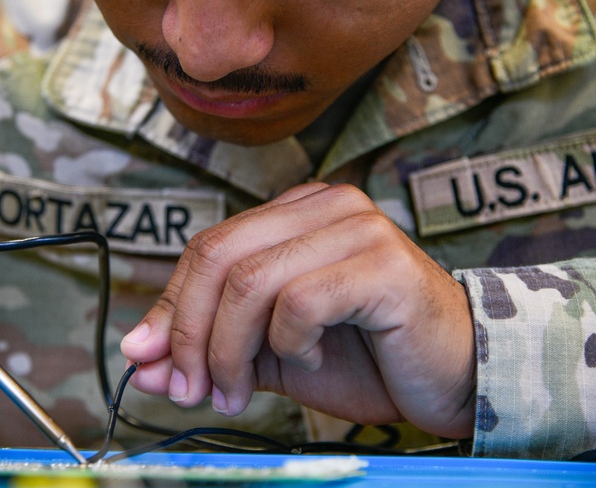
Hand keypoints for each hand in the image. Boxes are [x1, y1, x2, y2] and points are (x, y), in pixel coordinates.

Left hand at [121, 182, 475, 438]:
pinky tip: (311, 357)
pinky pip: (300, 301)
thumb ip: (211, 349)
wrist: (455, 378)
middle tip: (188, 389)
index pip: (207, 247)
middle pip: (218, 256)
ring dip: (228, 349)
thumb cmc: (367, 357)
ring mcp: (355, 227)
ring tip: (237, 391)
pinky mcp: (382, 263)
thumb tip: (141, 361)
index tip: (147, 358)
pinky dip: (289, 344)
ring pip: (250, 280)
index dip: (170, 305)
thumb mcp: (270, 354)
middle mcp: (323, 205)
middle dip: (189, 331)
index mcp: (295, 213)